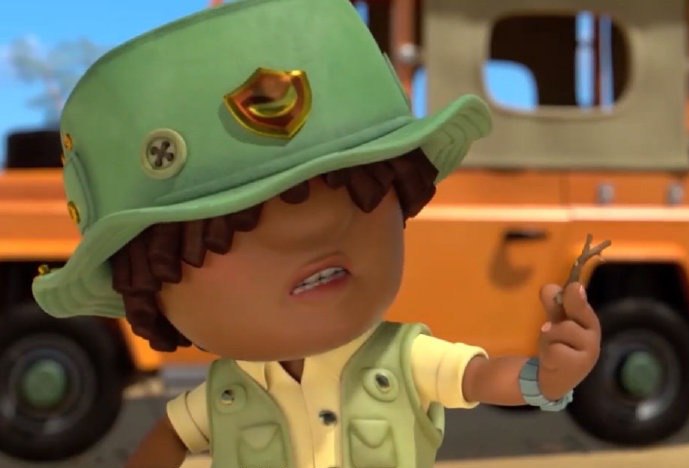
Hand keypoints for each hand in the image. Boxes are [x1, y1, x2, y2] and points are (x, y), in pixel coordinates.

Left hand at [536, 282, 600, 399]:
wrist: (554, 378)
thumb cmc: (558, 345)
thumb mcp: (554, 322)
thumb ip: (553, 305)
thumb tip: (550, 287)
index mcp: (589, 322)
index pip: (583, 303)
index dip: (576, 293)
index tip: (573, 286)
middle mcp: (593, 336)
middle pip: (575, 313)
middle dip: (559, 316)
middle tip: (547, 328)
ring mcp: (588, 352)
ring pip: (561, 330)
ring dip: (548, 337)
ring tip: (551, 347)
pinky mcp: (577, 366)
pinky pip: (555, 349)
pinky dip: (547, 352)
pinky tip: (551, 360)